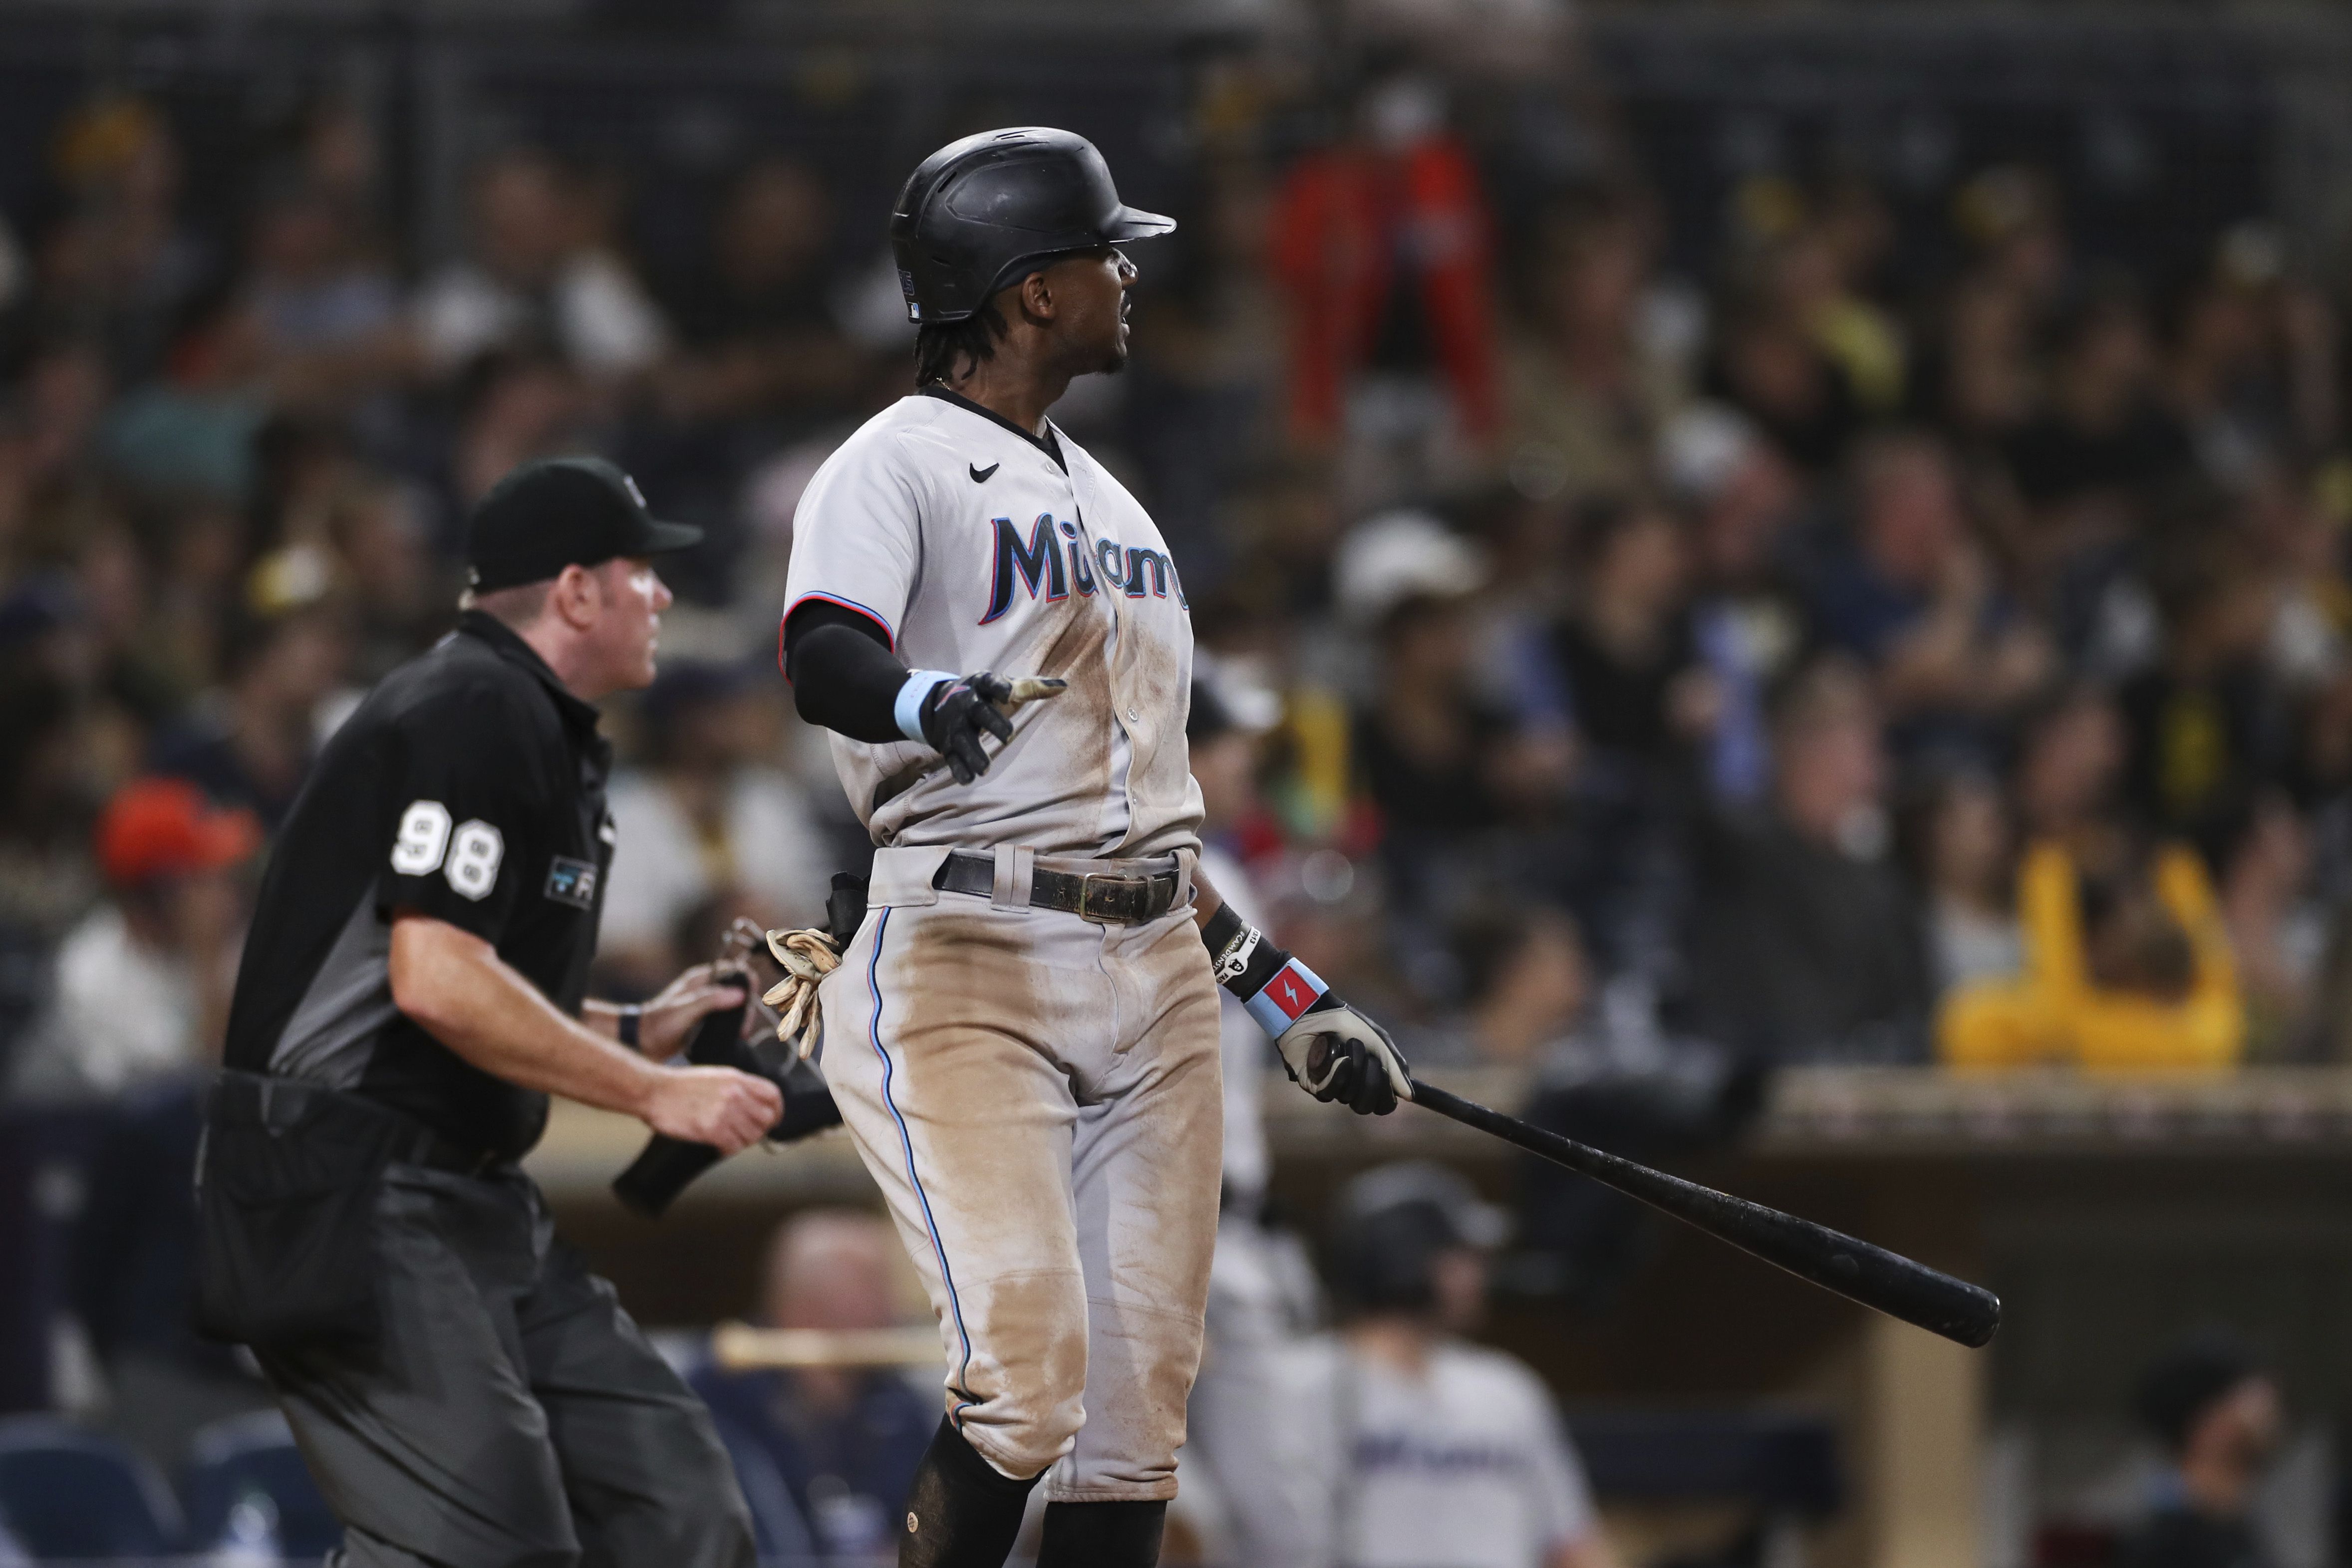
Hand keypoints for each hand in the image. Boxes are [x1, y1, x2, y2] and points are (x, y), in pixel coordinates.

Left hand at [636, 962, 747, 1058]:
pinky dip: (733, 1026)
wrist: (641, 1043)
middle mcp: (705, 989)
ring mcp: (706, 1005)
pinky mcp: (705, 1020)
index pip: (734, 970)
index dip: (747, 981)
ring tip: (740, 1034)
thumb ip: (711, 1000)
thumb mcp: (685, 1010)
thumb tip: (740, 994)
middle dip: (746, 1006)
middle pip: (738, 989)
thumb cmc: (658, 1024)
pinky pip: (726, 1019)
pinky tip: (733, 1037)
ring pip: (734, 1005)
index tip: (751, 999)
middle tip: (744, 1026)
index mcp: (701, 979)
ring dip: (741, 1018)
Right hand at [641, 1066, 781, 1153]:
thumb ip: (737, 1087)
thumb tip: (754, 1104)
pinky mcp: (711, 1130)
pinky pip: (733, 1147)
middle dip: (759, 1129)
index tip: (773, 1120)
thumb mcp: (716, 1076)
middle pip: (766, 1119)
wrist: (654, 1091)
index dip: (777, 1110)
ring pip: (752, 1136)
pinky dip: (727, 1150)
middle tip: (746, 1134)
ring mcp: (724, 1112)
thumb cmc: (680, 1085)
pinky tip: (718, 1147)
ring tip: (729, 1140)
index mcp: (737, 1079)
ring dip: (742, 1142)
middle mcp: (735, 1094)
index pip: (773, 1095)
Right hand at [919, 671, 1066, 783]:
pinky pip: (951, 757)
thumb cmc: (986, 695)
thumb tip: (1064, 686)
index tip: (1009, 692)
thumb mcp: (1004, 688)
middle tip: (1008, 737)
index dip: (999, 686)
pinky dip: (958, 769)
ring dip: (972, 753)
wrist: (939, 702)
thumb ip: (1032, 688)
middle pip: (978, 711)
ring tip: (985, 769)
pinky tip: (968, 779)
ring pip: (962, 738)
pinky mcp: (947, 744)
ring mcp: (955, 725)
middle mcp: (966, 703)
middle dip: (991, 723)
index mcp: (982, 684)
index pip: (990, 682)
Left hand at [1276, 997, 1410, 1114]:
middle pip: (1366, 1106)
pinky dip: (1335, 1071)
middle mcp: (1351, 1087)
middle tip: (1367, 1056)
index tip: (1385, 1074)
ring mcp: (1332, 1087)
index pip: (1383, 1105)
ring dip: (1352, 1065)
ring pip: (1349, 1096)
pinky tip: (1334, 1055)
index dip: (1386, 1095)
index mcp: (1369, 1078)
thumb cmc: (1346, 1023)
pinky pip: (1330, 1091)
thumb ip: (1395, 1068)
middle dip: (1370, 1079)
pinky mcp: (1313, 1085)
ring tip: (1344, 1044)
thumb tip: (1410, 1096)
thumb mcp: (1378, 1041)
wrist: (1314, 1012)